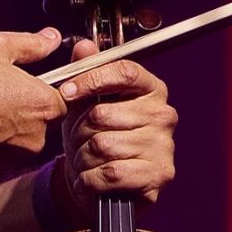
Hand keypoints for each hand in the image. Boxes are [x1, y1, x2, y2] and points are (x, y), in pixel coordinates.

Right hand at [0, 29, 69, 177]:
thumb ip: (32, 44)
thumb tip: (51, 38)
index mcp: (43, 105)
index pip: (63, 103)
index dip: (44, 94)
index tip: (27, 88)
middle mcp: (34, 137)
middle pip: (42, 125)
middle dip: (25, 113)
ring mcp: (12, 158)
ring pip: (19, 143)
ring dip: (6, 131)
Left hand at [55, 39, 175, 214]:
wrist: (100, 185)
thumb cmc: (95, 139)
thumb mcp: (86, 103)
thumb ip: (87, 73)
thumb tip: (85, 46)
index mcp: (151, 90)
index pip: (124, 72)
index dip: (91, 80)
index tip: (67, 92)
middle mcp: (163, 114)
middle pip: (104, 113)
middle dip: (80, 130)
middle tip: (79, 139)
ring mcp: (164, 145)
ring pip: (102, 145)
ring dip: (83, 157)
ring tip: (86, 160)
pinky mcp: (159, 174)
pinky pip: (110, 172)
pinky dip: (91, 178)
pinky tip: (92, 178)